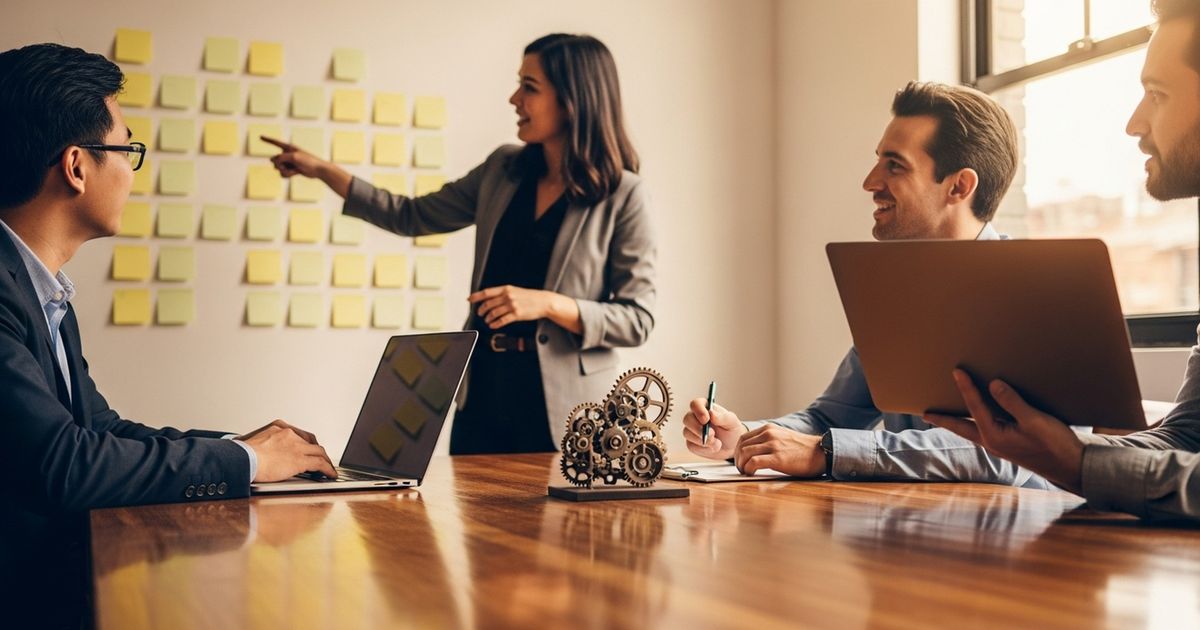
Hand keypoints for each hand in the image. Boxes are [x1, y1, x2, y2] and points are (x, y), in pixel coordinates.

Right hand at [239, 419, 336, 481]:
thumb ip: (262, 444)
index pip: (298, 434)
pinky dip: (328, 469)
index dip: (306, 443)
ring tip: (329, 468)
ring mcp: (296, 446)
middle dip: (318, 451)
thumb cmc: (242, 455)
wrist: (242, 459)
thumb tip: (259, 451)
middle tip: (322, 459)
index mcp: (278, 427)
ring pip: (319, 452)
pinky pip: (320, 463)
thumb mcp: (253, 442)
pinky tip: (330, 475)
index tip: (308, 449)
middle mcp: (289, 434)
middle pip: (311, 441)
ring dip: (325, 460)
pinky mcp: (299, 460)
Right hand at [261, 136, 325, 178]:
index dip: (267, 140)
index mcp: (288, 147)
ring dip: (284, 171)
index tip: (260, 136)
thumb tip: (272, 160)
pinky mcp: (291, 170)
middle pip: (274, 160)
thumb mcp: (293, 157)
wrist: (318, 170)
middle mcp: (287, 154)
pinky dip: (287, 175)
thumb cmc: (308, 161)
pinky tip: (295, 173)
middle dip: (279, 164)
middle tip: (290, 164)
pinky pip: (283, 174)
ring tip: (294, 169)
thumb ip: (281, 158)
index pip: (275, 142)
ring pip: (278, 168)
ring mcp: (289, 162)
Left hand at [467, 285, 570, 329]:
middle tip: (480, 313)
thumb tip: (490, 298)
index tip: (469, 299)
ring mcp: (512, 306)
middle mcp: (508, 296)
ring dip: (488, 318)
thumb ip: (503, 293)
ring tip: (487, 320)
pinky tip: (493, 325)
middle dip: (481, 310)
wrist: (543, 301)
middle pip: (488, 304)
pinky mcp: (517, 315)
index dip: (476, 296)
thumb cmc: (530, 296)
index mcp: (506, 289)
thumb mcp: (515, 291)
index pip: (487, 292)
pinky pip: (502, 320)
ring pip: (494, 313)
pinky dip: (495, 324)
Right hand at [682, 398, 745, 459]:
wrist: (732, 446)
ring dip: (703, 440)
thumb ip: (723, 417)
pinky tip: (712, 448)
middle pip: (687, 419)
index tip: (706, 419)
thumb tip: (711, 413)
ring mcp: (692, 431)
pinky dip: (703, 448)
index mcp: (705, 408)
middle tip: (712, 434)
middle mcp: (695, 417)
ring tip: (717, 443)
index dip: (698, 411)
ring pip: (687, 433)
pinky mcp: (691, 443)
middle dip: (698, 429)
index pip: (695, 404)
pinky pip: (691, 445)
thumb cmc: (731, 430)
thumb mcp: (732, 422)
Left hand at [734, 425, 825, 476]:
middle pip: (741, 446)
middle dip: (737, 459)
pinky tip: (751, 474)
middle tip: (741, 469)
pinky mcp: (777, 458)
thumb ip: (768, 441)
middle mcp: (769, 434)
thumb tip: (752, 452)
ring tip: (745, 473)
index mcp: (769, 429)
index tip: (740, 460)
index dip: (737, 451)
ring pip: (745, 454)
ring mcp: (773, 445)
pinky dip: (748, 469)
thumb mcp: (782, 438)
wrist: (821, 452)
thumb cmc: (803, 450)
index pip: (743, 438)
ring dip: (741, 465)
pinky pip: (753, 462)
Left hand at [924, 369, 1084, 493]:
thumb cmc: (1054, 444)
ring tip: (945, 416)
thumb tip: (992, 385)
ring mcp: (999, 446)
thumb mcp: (1034, 420)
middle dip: (944, 419)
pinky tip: (979, 420)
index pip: (974, 407)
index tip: (956, 371)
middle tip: (926, 414)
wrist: (1071, 467)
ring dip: (958, 422)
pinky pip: (984, 431)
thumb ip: (1012, 402)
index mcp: (994, 435)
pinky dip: (975, 424)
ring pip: (972, 431)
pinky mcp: (1008, 446)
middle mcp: (991, 442)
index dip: (966, 387)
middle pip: (961, 427)